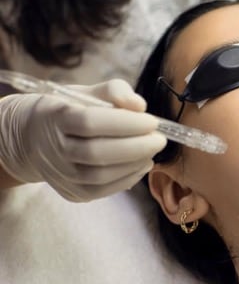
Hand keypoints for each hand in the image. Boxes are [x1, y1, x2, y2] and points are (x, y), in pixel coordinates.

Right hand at [0, 79, 166, 200]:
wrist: (33, 138)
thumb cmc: (68, 110)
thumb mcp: (86, 92)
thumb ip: (115, 91)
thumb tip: (140, 106)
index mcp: (55, 118)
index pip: (91, 123)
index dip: (125, 123)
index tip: (152, 121)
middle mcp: (54, 150)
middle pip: (97, 153)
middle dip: (136, 147)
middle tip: (160, 139)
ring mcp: (62, 175)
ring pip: (101, 176)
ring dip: (135, 164)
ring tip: (152, 150)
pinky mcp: (72, 192)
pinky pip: (104, 190)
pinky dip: (128, 178)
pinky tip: (142, 164)